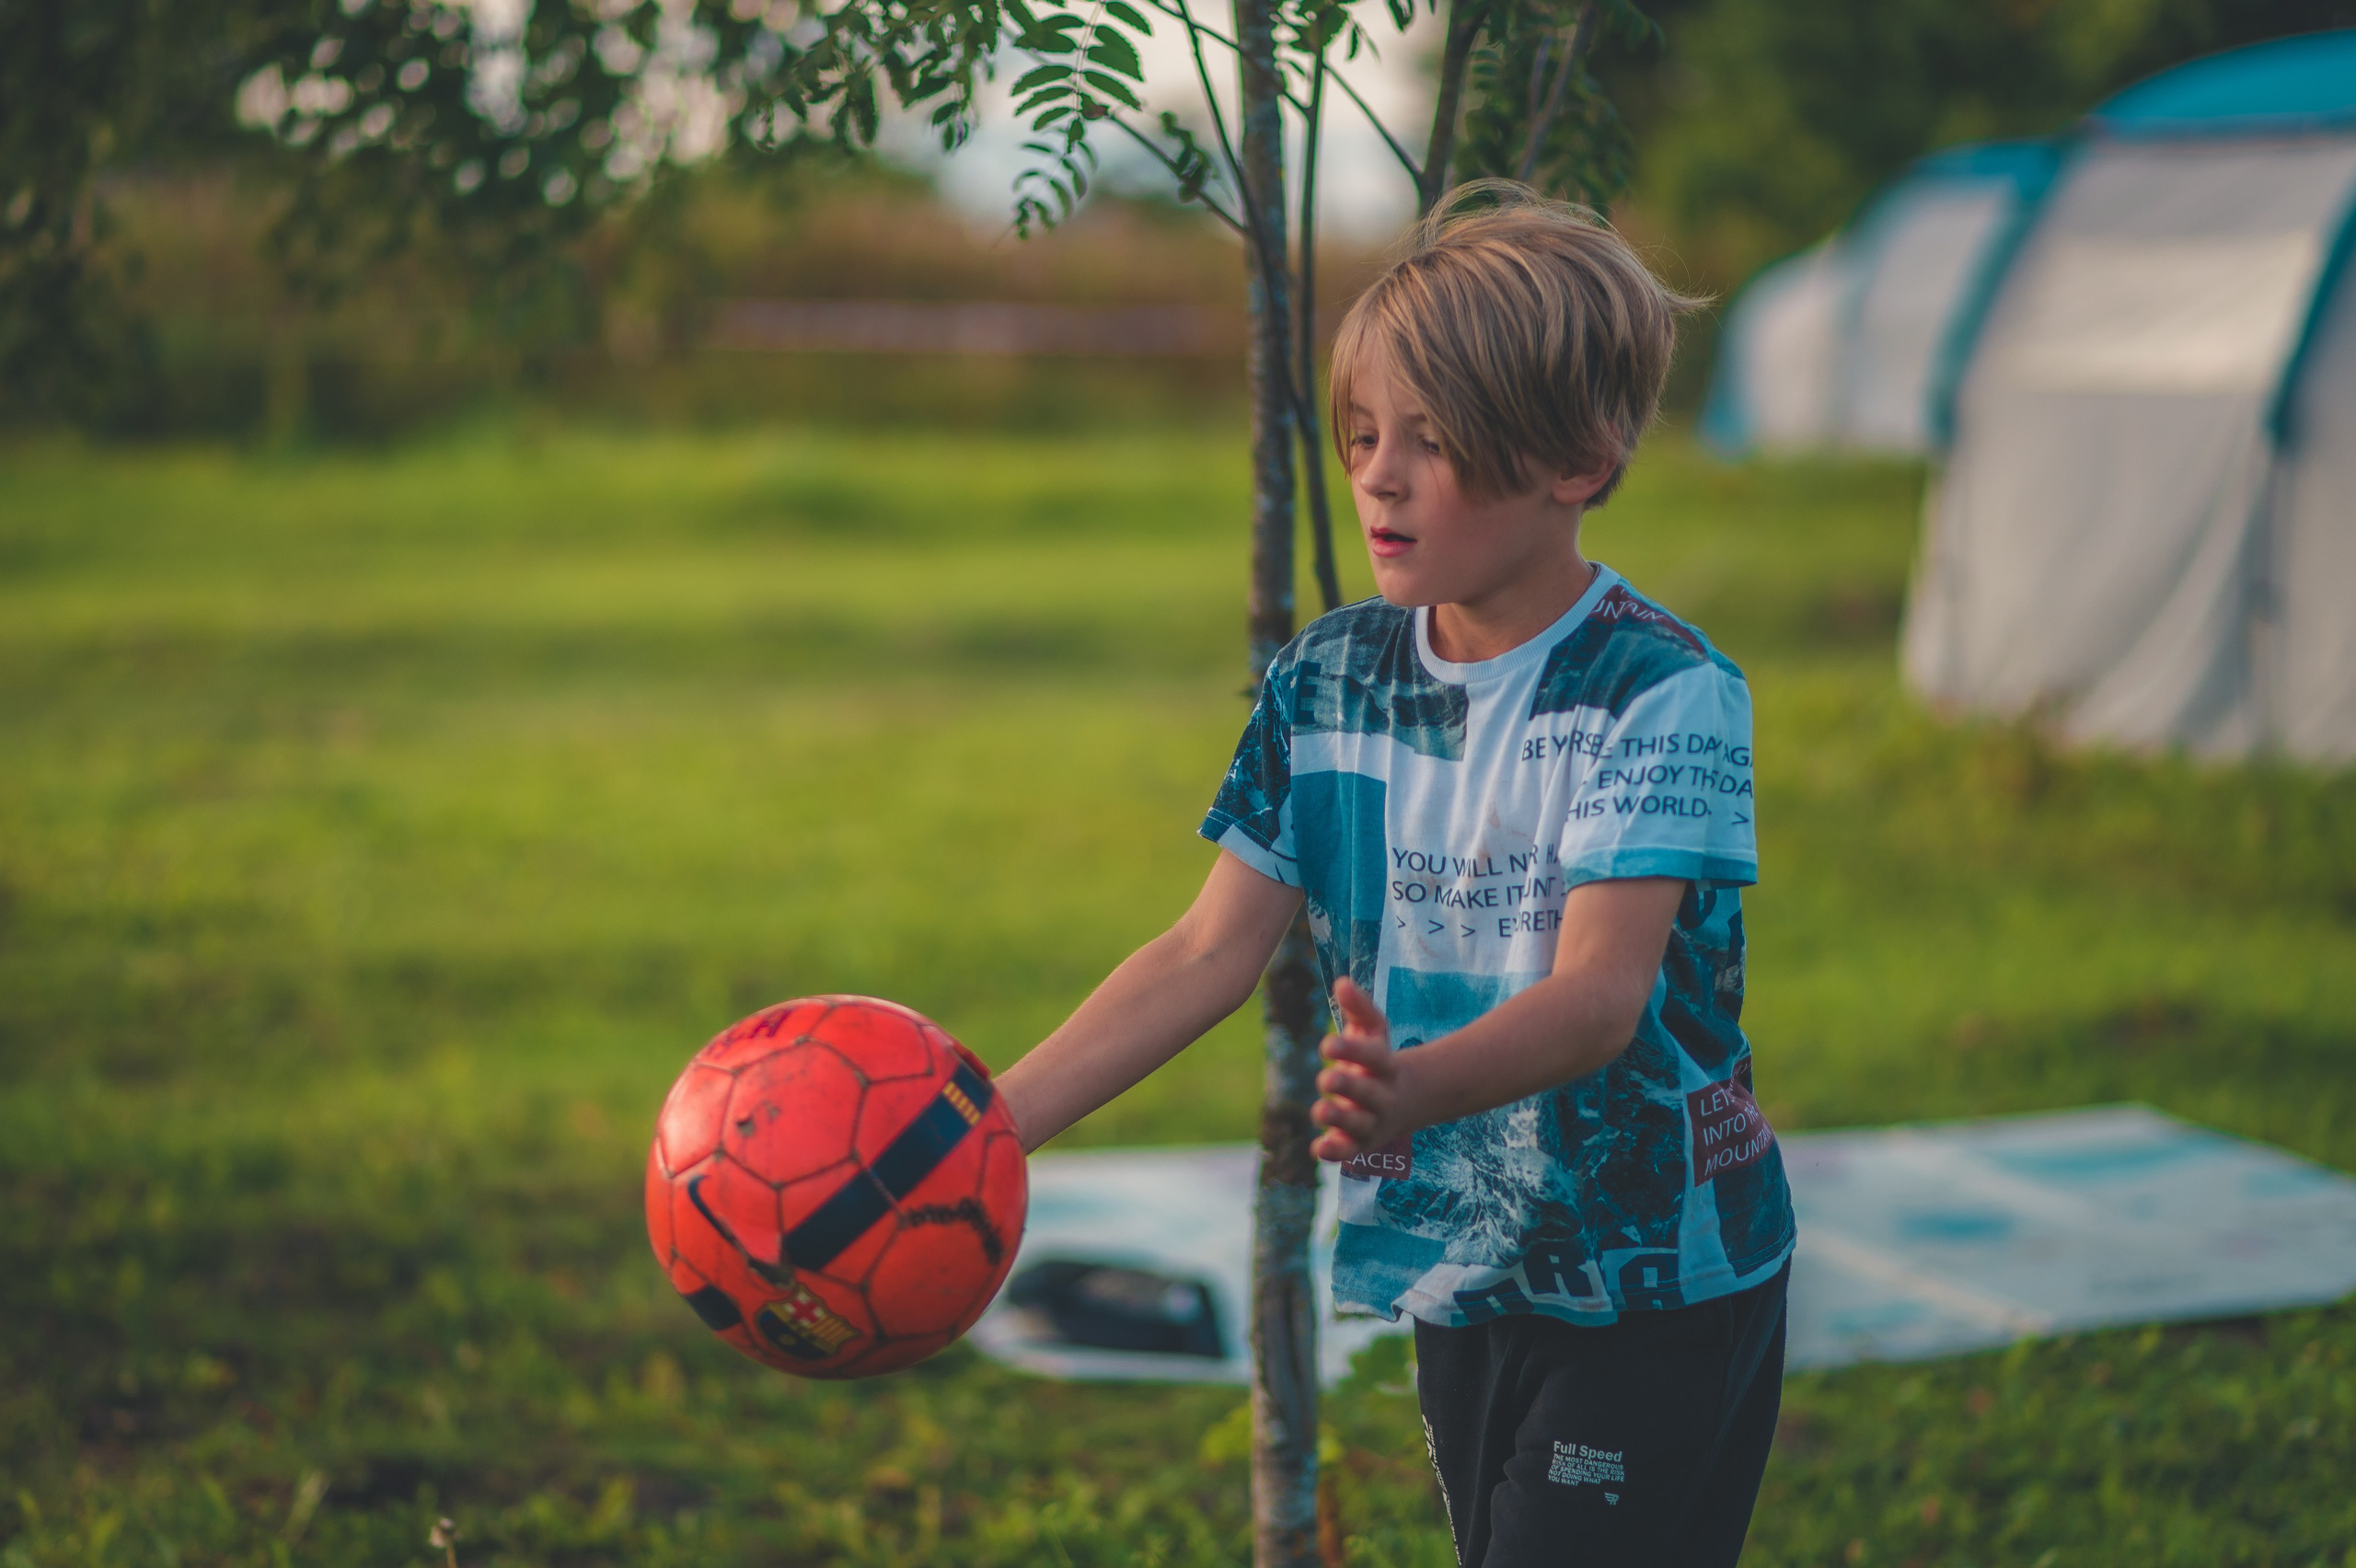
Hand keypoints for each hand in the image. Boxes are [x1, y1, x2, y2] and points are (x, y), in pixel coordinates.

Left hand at [1310, 977, 1412, 1161]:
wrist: (1405, 1101)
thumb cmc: (1378, 1060)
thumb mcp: (1373, 1031)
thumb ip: (1359, 1007)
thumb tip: (1341, 982)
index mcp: (1386, 1066)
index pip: (1373, 1057)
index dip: (1352, 1051)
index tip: (1327, 1043)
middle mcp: (1383, 1096)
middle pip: (1369, 1094)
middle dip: (1349, 1087)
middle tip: (1327, 1077)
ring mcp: (1373, 1122)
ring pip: (1360, 1125)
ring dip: (1341, 1119)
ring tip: (1320, 1109)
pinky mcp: (1360, 1143)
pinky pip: (1350, 1151)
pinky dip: (1336, 1152)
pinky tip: (1318, 1149)